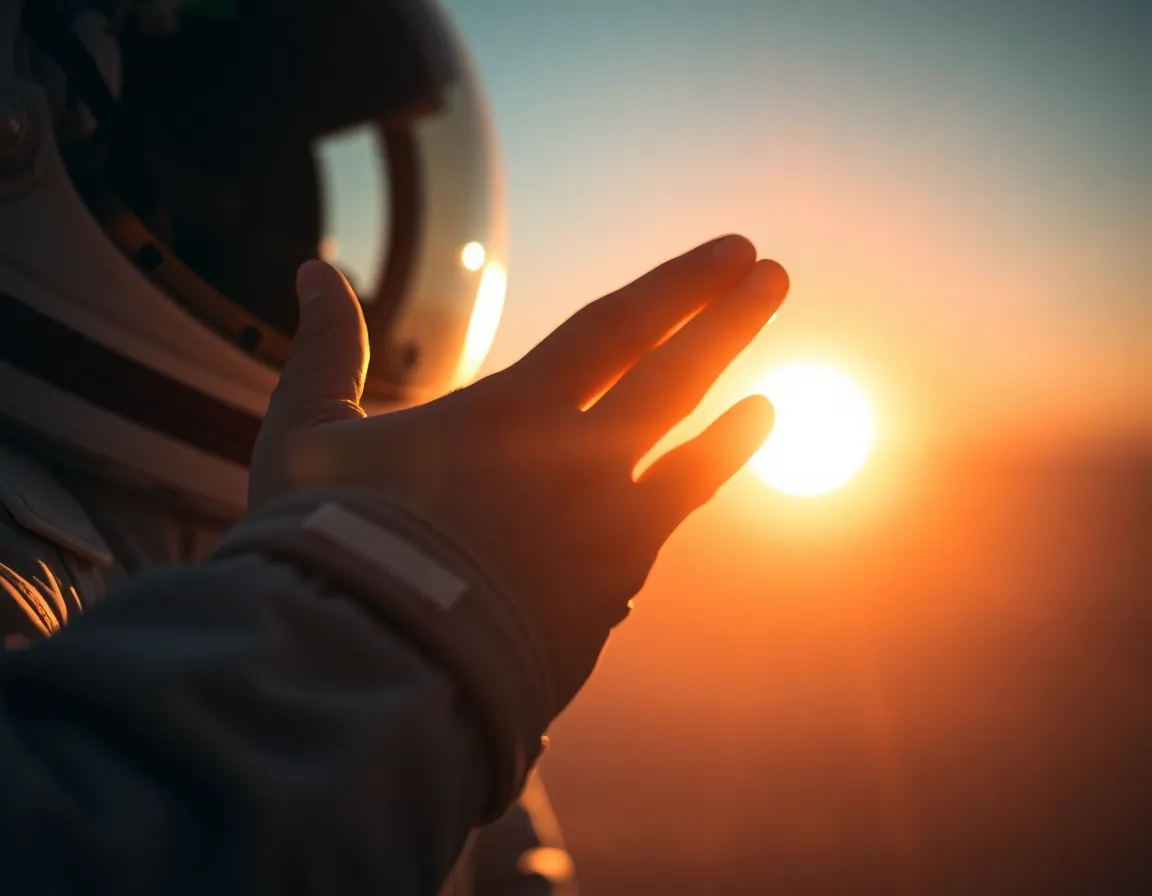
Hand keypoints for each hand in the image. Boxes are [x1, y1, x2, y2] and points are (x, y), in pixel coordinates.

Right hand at [248, 236, 788, 708]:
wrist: (369, 671)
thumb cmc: (325, 549)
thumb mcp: (304, 437)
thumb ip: (323, 351)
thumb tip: (311, 269)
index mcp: (510, 411)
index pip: (617, 327)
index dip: (679, 284)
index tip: (734, 250)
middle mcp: (576, 460)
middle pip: (673, 374)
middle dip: (727, 318)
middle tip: (773, 274)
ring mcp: (604, 529)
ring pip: (691, 452)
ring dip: (737, 409)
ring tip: (772, 394)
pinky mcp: (610, 592)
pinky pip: (672, 523)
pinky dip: (708, 479)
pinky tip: (736, 448)